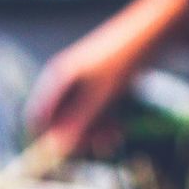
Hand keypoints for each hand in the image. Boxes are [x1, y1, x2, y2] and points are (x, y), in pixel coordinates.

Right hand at [26, 0, 188, 160]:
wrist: (151, 35)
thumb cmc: (123, 59)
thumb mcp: (101, 95)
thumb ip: (77, 122)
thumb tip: (57, 148)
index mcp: (56, 79)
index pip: (37, 119)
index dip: (50, 139)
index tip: (71, 154)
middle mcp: (64, 83)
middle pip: (58, 123)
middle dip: (78, 138)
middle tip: (101, 146)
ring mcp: (80, 86)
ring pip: (78, 122)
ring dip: (93, 135)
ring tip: (115, 138)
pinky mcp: (97, 90)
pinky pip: (93, 116)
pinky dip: (103, 125)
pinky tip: (118, 130)